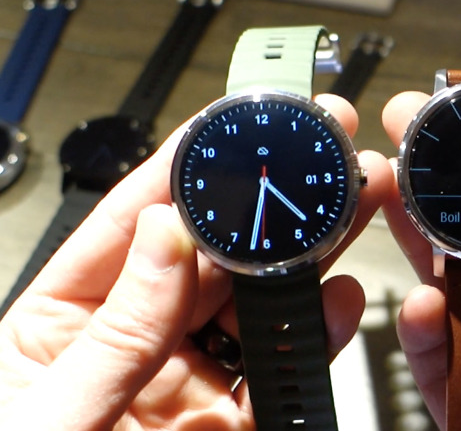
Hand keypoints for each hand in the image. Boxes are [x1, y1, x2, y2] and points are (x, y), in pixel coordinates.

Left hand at [0, 94, 391, 430]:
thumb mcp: (48, 411)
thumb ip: (117, 330)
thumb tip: (166, 238)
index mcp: (66, 320)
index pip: (132, 224)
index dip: (182, 168)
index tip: (229, 127)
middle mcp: (132, 340)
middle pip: (209, 254)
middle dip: (266, 201)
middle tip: (311, 157)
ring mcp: (185, 380)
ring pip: (254, 303)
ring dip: (302, 254)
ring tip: (343, 209)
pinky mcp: (229, 421)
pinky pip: (279, 370)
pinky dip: (314, 331)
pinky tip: (337, 296)